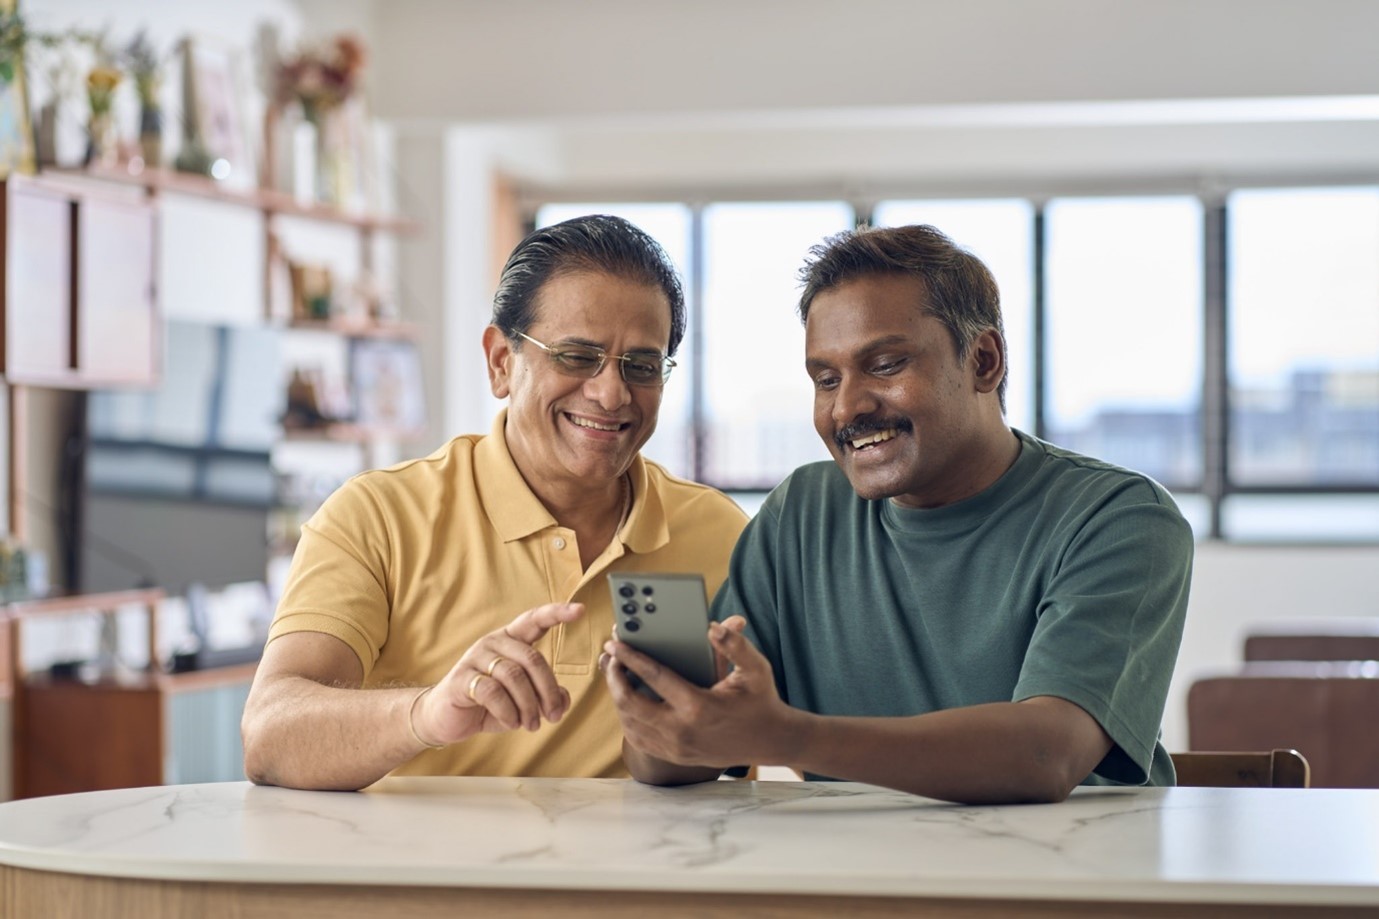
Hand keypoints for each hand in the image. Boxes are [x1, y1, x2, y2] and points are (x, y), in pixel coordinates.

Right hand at [413, 602, 583, 746]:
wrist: (446, 718)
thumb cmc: (490, 704)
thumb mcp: (523, 701)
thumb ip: (546, 696)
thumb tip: (565, 699)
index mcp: (511, 640)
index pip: (535, 619)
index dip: (557, 613)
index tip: (580, 611)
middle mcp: (493, 642)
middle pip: (532, 659)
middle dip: (548, 691)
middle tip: (554, 716)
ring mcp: (475, 658)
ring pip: (514, 676)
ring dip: (529, 706)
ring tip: (532, 725)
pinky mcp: (461, 678)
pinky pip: (493, 692)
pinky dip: (508, 711)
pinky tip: (512, 723)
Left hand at [601, 616, 800, 768]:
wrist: (770, 741)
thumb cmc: (761, 700)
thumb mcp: (756, 669)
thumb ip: (735, 646)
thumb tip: (713, 626)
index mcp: (699, 706)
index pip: (654, 678)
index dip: (631, 658)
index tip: (615, 642)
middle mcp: (682, 730)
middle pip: (630, 704)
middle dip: (614, 678)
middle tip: (609, 658)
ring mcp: (676, 748)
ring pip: (629, 723)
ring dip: (617, 698)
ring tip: (614, 674)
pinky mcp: (675, 757)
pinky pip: (638, 738)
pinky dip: (627, 718)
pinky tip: (626, 700)